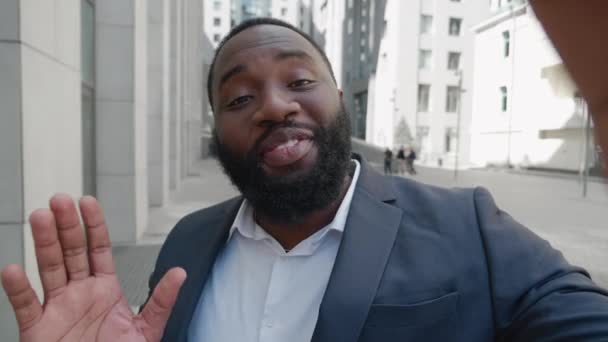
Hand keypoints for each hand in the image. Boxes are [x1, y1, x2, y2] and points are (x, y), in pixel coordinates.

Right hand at [1, 194, 185, 340]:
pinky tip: (14, 268)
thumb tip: (180, 273)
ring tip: (39, 217)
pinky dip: (18, 288)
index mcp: (105, 289)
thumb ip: (160, 301)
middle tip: (59, 200)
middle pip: (71, 251)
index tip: (87, 201)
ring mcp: (57, 308)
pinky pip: (25, 305)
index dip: (93, 224)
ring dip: (43, 243)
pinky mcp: (37, 329)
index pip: (98, 248)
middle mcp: (79, 293)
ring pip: (48, 269)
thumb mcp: (146, 330)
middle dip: (66, 225)